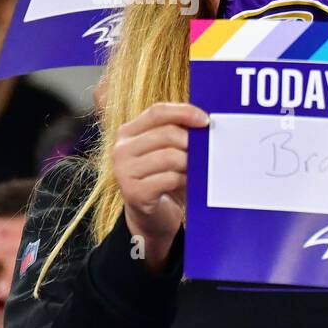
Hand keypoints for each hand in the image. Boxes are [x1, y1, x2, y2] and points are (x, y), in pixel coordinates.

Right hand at [113, 102, 207, 272]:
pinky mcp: (133, 192)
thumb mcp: (169, 151)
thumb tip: (205, 122)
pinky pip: (169, 178)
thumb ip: (178, 133)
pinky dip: (184, 179)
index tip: (206, 120)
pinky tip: (187, 183)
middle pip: (167, 133)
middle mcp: (121, 149)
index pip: (157, 112)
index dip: (184, 112)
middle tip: (206, 151)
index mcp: (128, 132)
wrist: (152, 216)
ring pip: (170, 156)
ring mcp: (123, 171)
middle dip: (192, 142)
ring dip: (190, 163)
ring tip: (196, 169)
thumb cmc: (165, 178)